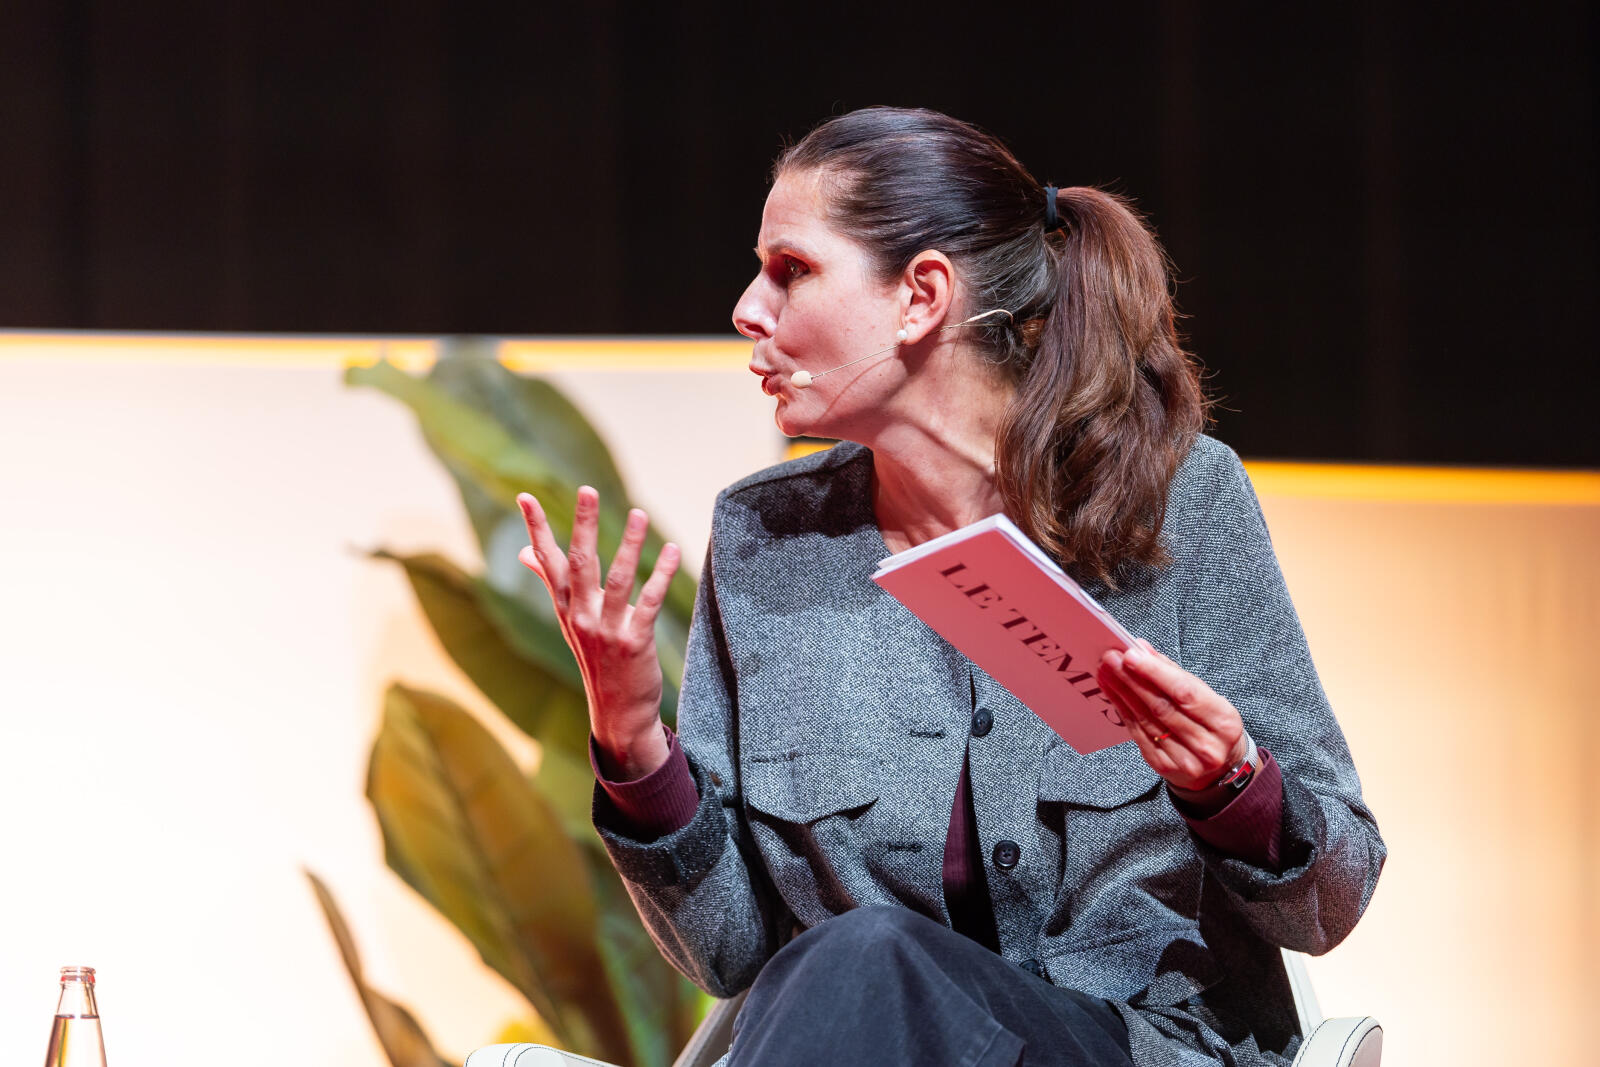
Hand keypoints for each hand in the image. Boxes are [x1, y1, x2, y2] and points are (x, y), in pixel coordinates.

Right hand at [517, 485, 680, 779]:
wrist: (617, 712)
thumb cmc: (596, 657)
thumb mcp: (570, 620)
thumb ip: (550, 581)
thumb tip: (523, 553)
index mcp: (565, 607)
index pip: (547, 561)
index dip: (537, 529)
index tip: (526, 497)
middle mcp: (581, 616)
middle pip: (580, 563)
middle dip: (584, 525)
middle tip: (588, 490)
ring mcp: (607, 631)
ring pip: (619, 580)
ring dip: (630, 545)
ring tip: (640, 513)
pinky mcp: (634, 643)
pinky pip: (649, 603)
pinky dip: (661, 574)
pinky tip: (672, 550)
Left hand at [1096, 639, 1248, 791]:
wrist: (1221, 764)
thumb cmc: (1212, 723)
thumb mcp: (1206, 696)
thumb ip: (1174, 672)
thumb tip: (1142, 650)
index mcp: (1224, 722)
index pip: (1185, 693)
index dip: (1155, 672)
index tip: (1131, 655)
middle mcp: (1207, 745)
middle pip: (1161, 707)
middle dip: (1132, 679)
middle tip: (1112, 659)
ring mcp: (1185, 760)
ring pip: (1146, 720)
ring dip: (1122, 692)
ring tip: (1107, 672)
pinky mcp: (1163, 766)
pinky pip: (1138, 734)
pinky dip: (1123, 709)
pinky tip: (1112, 693)